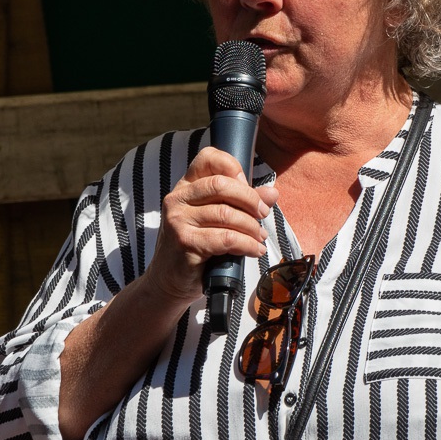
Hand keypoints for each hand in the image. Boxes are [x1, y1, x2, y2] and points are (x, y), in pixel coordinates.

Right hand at [144, 146, 280, 306]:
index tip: (248, 184)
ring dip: (251, 227)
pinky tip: (254, 250)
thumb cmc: (194, 247)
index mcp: (185, 187)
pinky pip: (225, 238)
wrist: (168, 281)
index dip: (232, 166)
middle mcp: (178, 199)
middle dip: (250, 199)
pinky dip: (247, 244)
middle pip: (221, 184)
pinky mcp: (184, 242)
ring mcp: (178, 220)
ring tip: (259, 237)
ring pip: (226, 214)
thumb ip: (242, 203)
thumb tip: (272, 193)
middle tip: (263, 213)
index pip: (208, 158)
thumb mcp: (216, 219)